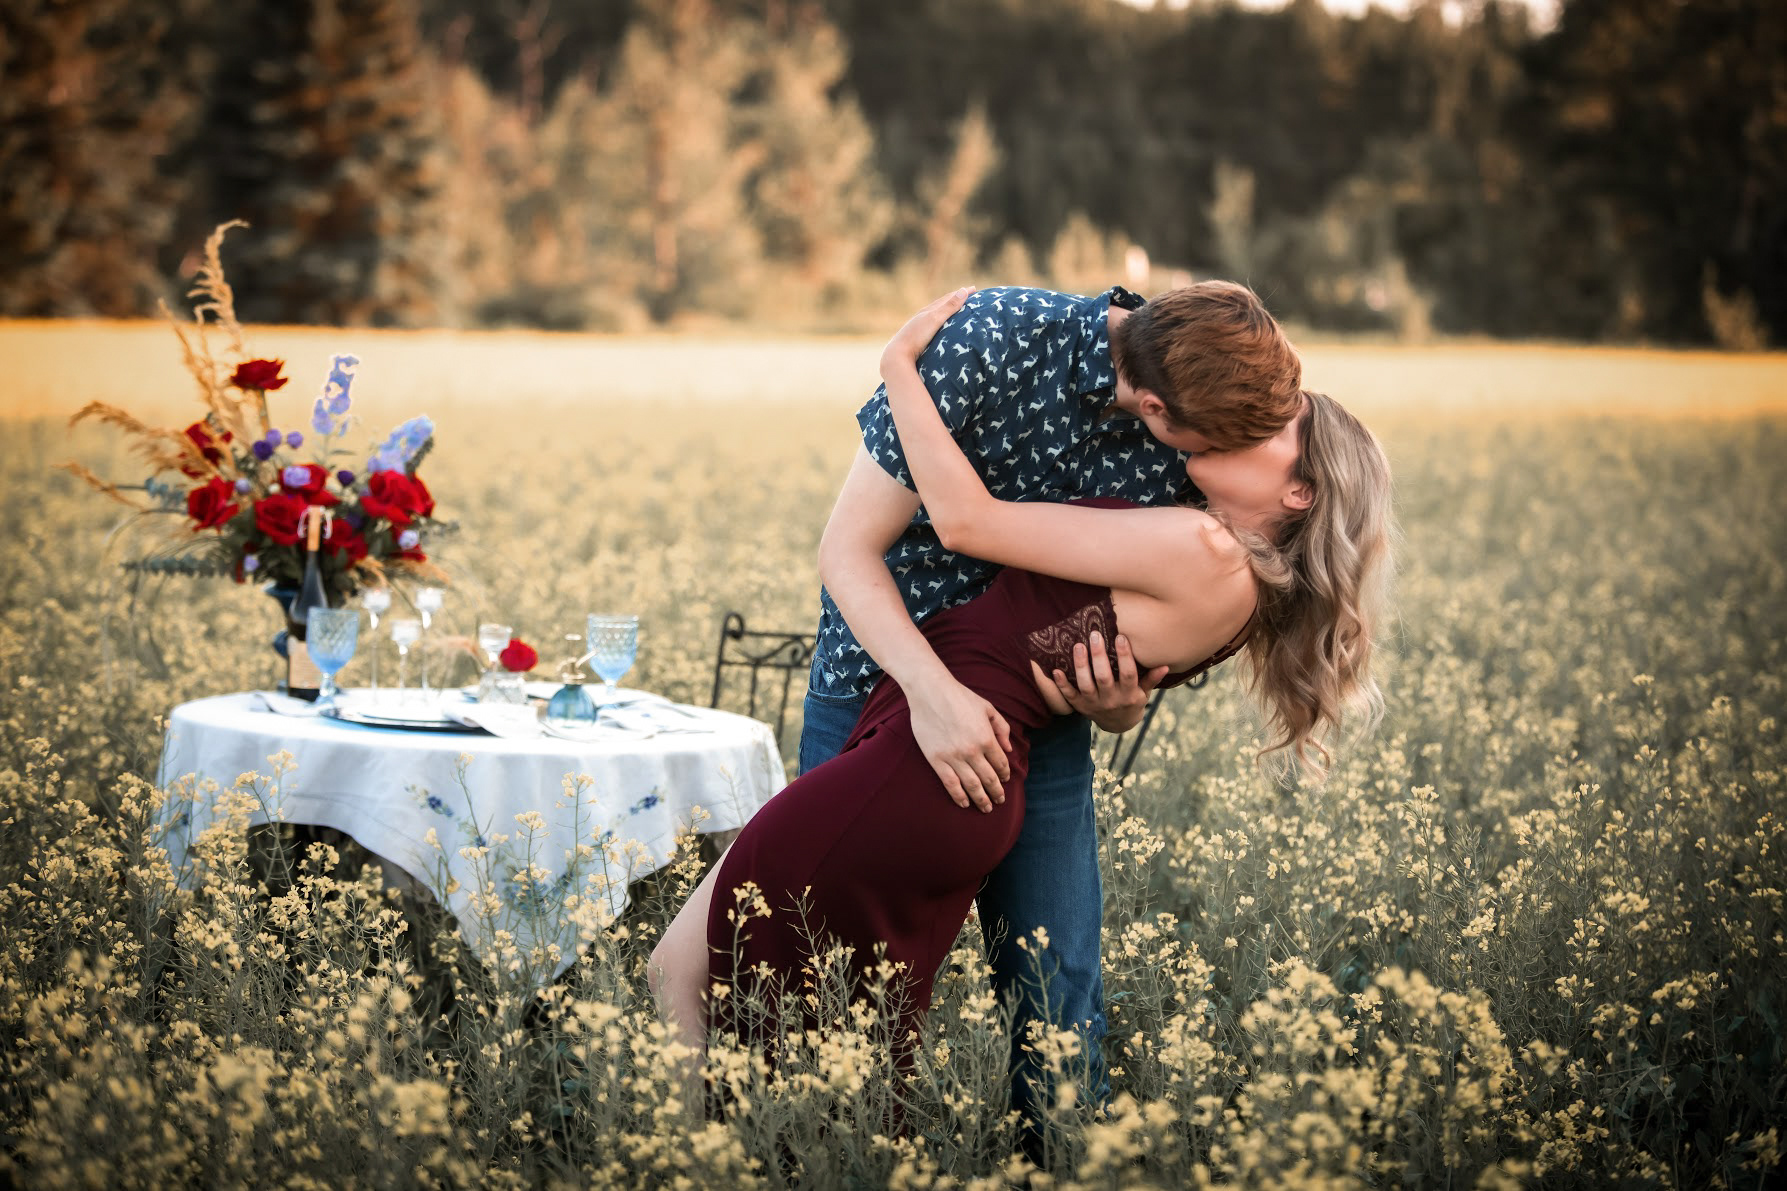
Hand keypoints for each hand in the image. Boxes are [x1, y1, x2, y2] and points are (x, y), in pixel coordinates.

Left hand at [880, 287, 975, 375]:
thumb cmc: (917, 336)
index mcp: (927, 312)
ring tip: (956, 312)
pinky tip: (942, 330)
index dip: (961, 293)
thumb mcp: (935, 319)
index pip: (947, 299)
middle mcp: (922, 318)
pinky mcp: (917, 341)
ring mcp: (919, 329)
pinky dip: (941, 324)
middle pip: (941, 306)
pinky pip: (932, 328)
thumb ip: (949, 307)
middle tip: (968, 297)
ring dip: (947, 312)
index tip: (974, 289)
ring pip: (936, 317)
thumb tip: (964, 290)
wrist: (897, 356)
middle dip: (955, 300)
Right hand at [906, 672, 1012, 812]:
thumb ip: (1002, 728)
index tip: (1005, 780)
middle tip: (999, 801)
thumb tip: (1009, 749)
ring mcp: (953, 757)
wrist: (930, 692)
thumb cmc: (960, 697)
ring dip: (981, 799)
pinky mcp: (937, 760)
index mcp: (986, 738)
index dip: (1005, 774)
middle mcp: (972, 751)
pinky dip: (959, 796)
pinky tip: (964, 803)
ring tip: (986, 808)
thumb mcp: (988, 708)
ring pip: (971, 786)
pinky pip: (950, 784)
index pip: (1001, 764)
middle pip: (989, 779)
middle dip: (996, 792)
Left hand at [1029, 632, 1169, 733]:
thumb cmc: (1132, 701)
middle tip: (1095, 635)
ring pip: (1085, 684)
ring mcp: (1094, 704)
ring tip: (1078, 646)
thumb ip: (1152, 679)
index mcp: (1128, 694)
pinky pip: (1070, 696)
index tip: (1120, 637)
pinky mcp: (1081, 707)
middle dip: (1099, 656)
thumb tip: (1165, 665)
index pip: (1128, 673)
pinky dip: (1062, 684)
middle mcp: (1111, 699)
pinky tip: (1056, 670)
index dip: (1125, 656)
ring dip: (1080, 665)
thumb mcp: (1144, 693)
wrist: (1118, 725)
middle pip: (1103, 677)